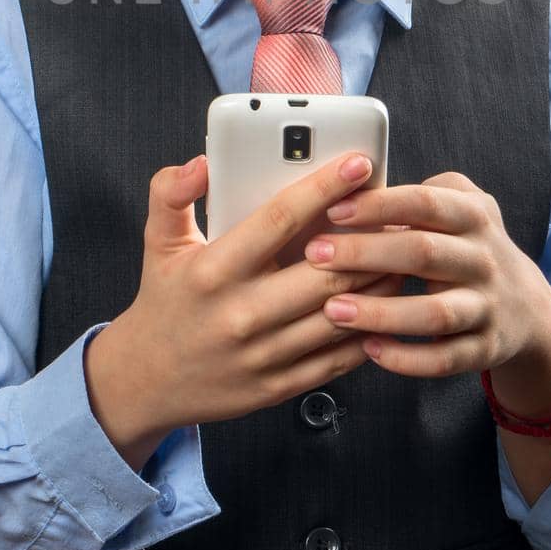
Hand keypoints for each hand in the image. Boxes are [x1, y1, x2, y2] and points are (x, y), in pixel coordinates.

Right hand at [88, 149, 406, 446]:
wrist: (148, 380)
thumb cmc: (165, 300)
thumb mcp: (158, 242)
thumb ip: (171, 194)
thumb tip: (200, 163)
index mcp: (214, 270)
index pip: (280, 219)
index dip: (325, 187)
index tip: (359, 163)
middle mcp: (241, 314)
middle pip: (326, 271)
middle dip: (370, 240)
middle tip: (398, 212)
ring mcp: (263, 354)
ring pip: (342, 315)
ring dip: (379, 284)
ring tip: (403, 255)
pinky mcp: (279, 385)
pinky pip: (338, 357)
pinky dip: (369, 330)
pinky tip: (385, 306)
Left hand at [303, 169, 550, 411]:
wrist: (526, 308)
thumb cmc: (470, 246)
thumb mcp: (462, 205)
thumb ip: (421, 194)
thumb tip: (359, 184)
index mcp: (473, 216)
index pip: (424, 204)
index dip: (379, 205)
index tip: (334, 209)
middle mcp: (483, 260)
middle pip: (423, 253)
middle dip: (365, 253)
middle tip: (316, 255)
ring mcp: (486, 307)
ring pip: (435, 313)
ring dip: (381, 313)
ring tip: (333, 310)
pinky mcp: (484, 349)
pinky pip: (444, 358)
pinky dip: (407, 358)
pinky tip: (368, 349)